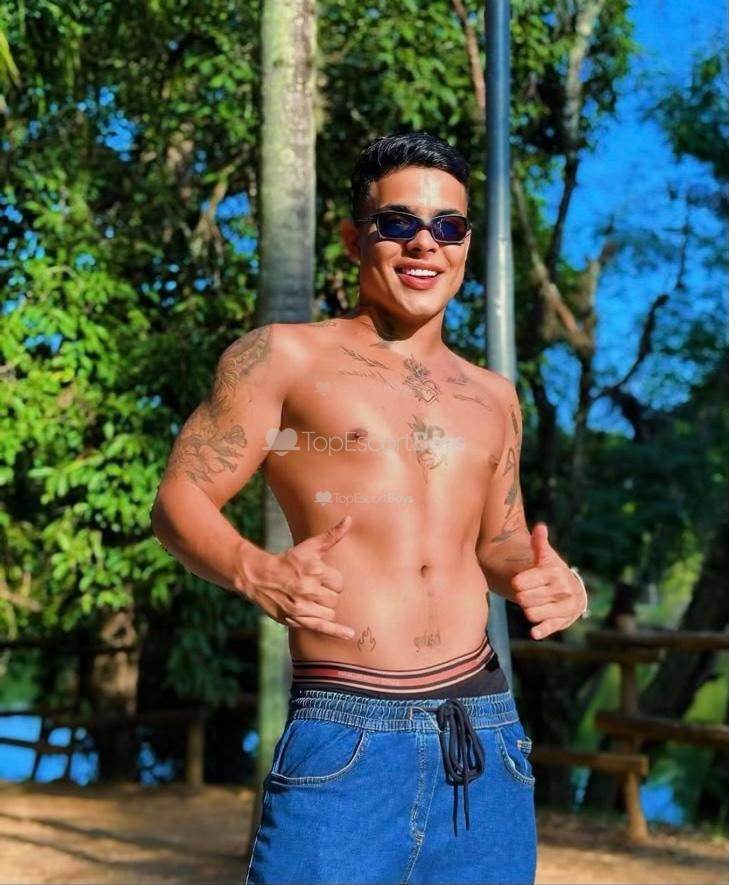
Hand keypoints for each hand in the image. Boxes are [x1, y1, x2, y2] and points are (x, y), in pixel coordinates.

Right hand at [243, 514, 355, 640]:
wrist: (259, 576)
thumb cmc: (288, 560)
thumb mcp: (310, 547)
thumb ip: (332, 535)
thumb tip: (349, 519)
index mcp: (314, 570)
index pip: (339, 583)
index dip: (332, 581)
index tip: (320, 578)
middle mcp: (308, 588)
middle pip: (335, 598)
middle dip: (327, 593)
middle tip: (312, 588)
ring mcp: (301, 606)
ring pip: (329, 612)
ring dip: (324, 607)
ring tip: (309, 599)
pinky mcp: (295, 619)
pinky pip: (321, 627)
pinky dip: (337, 632)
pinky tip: (350, 634)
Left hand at [510, 523, 587, 639]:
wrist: (572, 590)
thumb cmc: (553, 572)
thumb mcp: (545, 557)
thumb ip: (540, 543)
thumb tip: (540, 526)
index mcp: (554, 572)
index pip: (520, 583)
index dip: (518, 583)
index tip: (522, 582)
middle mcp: (562, 589)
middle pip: (524, 599)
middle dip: (523, 597)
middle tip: (529, 594)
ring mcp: (565, 606)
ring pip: (532, 613)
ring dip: (528, 610)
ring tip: (534, 604)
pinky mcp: (565, 621)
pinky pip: (549, 628)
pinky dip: (541, 630)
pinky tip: (534, 632)